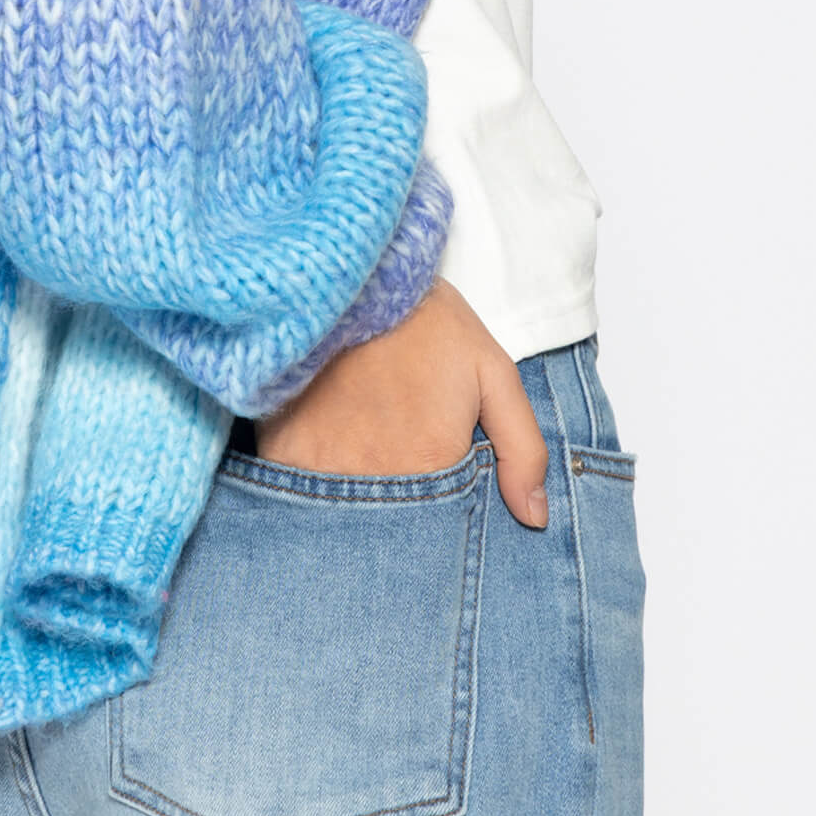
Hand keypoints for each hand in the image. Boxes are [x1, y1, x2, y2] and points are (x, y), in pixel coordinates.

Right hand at [254, 279, 549, 528]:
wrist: (348, 278)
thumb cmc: (422, 322)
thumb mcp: (490, 370)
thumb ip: (523, 449)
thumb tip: (534, 517)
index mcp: (431, 461)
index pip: (442, 536)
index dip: (444, 532)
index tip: (438, 507)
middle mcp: (374, 476)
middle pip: (390, 537)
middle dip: (399, 532)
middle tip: (400, 486)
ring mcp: (322, 468)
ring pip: (343, 525)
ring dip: (356, 516)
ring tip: (366, 477)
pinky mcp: (281, 453)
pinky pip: (297, 502)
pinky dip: (312, 498)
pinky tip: (328, 469)